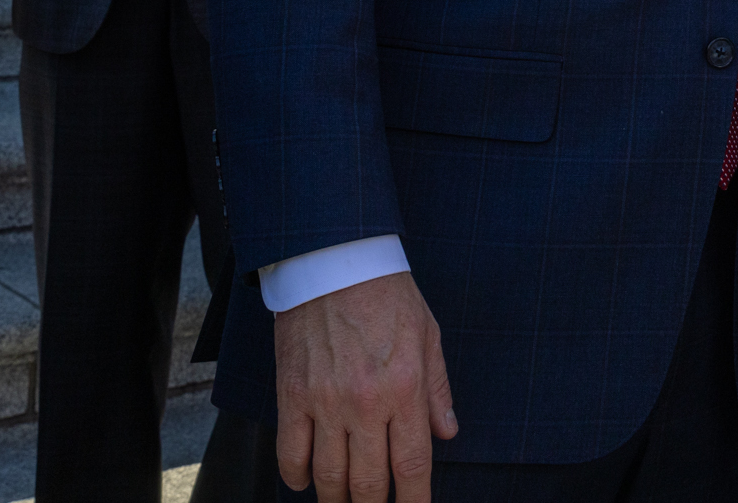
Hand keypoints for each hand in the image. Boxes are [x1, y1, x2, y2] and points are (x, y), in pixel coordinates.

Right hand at [274, 270, 458, 502]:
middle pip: (369, 481)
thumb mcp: (427, 335)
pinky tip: (307, 481)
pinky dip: (297, 477)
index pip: (412, 465)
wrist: (334, 260)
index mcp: (404, 388)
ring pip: (329, 476)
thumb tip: (447, 433)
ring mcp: (325, 401)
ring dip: (337, 499)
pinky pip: (290, 453)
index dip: (414, 502)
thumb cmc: (386, 293)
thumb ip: (437, 389)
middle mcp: (365, 402)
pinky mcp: (292, 394)